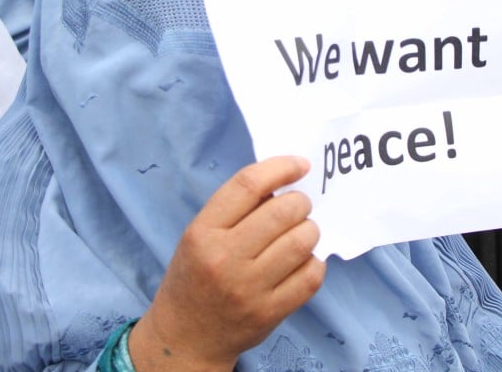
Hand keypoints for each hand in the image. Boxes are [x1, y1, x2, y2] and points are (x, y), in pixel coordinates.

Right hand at [129, 156, 325, 371]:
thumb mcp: (199, 235)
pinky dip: (314, 262)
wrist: (186, 336)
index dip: (281, 168)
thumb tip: (283, 184)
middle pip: (282, 212)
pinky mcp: (269, 313)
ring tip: (301, 233)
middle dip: (301, 202)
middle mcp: (224, 259)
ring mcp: (249, 289)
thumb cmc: (195, 276)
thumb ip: (235, 209)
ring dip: (310, 231)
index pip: (248, 185)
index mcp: (203, 232)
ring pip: (301, 242)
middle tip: (299, 207)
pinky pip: (311, 277)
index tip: (300, 165)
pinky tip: (303, 260)